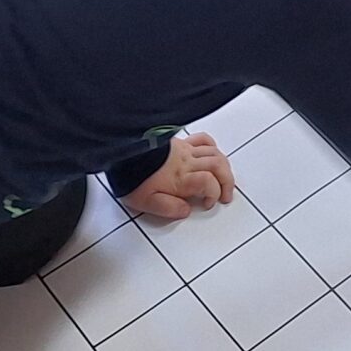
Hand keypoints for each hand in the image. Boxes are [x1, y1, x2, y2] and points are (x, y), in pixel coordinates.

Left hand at [121, 132, 237, 220]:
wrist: (122, 153)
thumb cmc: (133, 178)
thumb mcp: (146, 202)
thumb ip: (169, 208)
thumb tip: (186, 211)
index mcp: (181, 179)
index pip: (209, 183)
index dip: (214, 194)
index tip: (207, 204)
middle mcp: (187, 162)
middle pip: (218, 166)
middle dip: (227, 182)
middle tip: (226, 195)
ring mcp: (185, 150)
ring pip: (215, 153)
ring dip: (225, 166)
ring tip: (224, 178)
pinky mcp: (180, 142)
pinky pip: (203, 139)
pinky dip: (213, 146)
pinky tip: (212, 154)